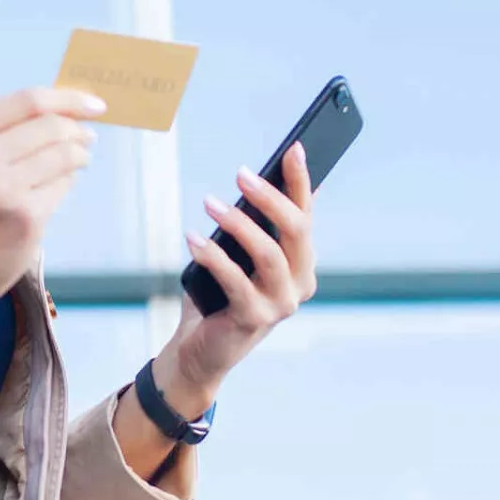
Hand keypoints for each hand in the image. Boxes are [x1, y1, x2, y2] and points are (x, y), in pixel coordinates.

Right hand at [0, 86, 102, 316]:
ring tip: (81, 159)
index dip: (68, 99)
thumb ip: (7, 133)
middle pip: (50, 125)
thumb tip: (69, 111)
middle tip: (89, 137)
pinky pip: (63, 184)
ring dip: (80, 154)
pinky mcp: (25, 216)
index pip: (27, 100)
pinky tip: (60, 185)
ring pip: (63, 154)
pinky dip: (69, 180)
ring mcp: (1, 188)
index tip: (95, 105)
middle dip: (78, 129)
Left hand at [152, 143, 318, 413]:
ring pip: (269, 254)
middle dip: (270, 198)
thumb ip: (254, 227)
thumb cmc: (219, 295)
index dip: (300, 180)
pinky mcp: (255, 319)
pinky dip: (213, 256)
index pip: (306, 214)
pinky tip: (193, 238)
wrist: (200, 351)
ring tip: (210, 202)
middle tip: (241, 174)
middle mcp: (300, 283)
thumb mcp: (238, 256)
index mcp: (302, 263)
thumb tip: (255, 181)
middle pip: (296, 231)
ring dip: (239, 224)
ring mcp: (281, 304)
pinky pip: (236, 281)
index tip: (293, 147)